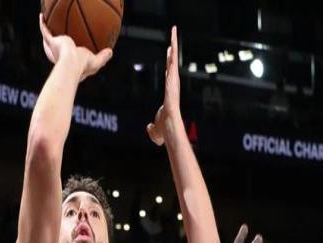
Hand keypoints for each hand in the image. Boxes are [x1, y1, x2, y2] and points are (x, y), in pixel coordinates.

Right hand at [39, 14, 111, 81]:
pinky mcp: (51, 41)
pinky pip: (45, 30)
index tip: (73, 46)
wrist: (71, 64)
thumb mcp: (96, 62)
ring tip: (48, 22)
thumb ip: (103, 57)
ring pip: (49, 37)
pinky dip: (42, 23)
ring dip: (48, 30)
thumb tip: (111, 52)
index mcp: (70, 61)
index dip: (71, 52)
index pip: (70, 55)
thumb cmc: (83, 66)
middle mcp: (60, 54)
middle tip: (58, 34)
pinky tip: (42, 15)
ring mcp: (54, 48)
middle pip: (57, 46)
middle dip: (57, 40)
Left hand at [147, 26, 180, 145]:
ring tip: (173, 31)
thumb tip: (148, 127)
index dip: (169, 69)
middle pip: (172, 65)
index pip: (169, 78)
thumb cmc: (164, 131)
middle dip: (172, 52)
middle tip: (172, 40)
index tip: (169, 59)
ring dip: (174, 45)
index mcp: (168, 95)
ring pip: (173, 60)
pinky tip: (172, 39)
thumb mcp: (154, 130)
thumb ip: (151, 128)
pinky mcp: (173, 81)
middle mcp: (172, 86)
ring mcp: (173, 82)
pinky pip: (173, 62)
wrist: (168, 128)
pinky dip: (173, 51)